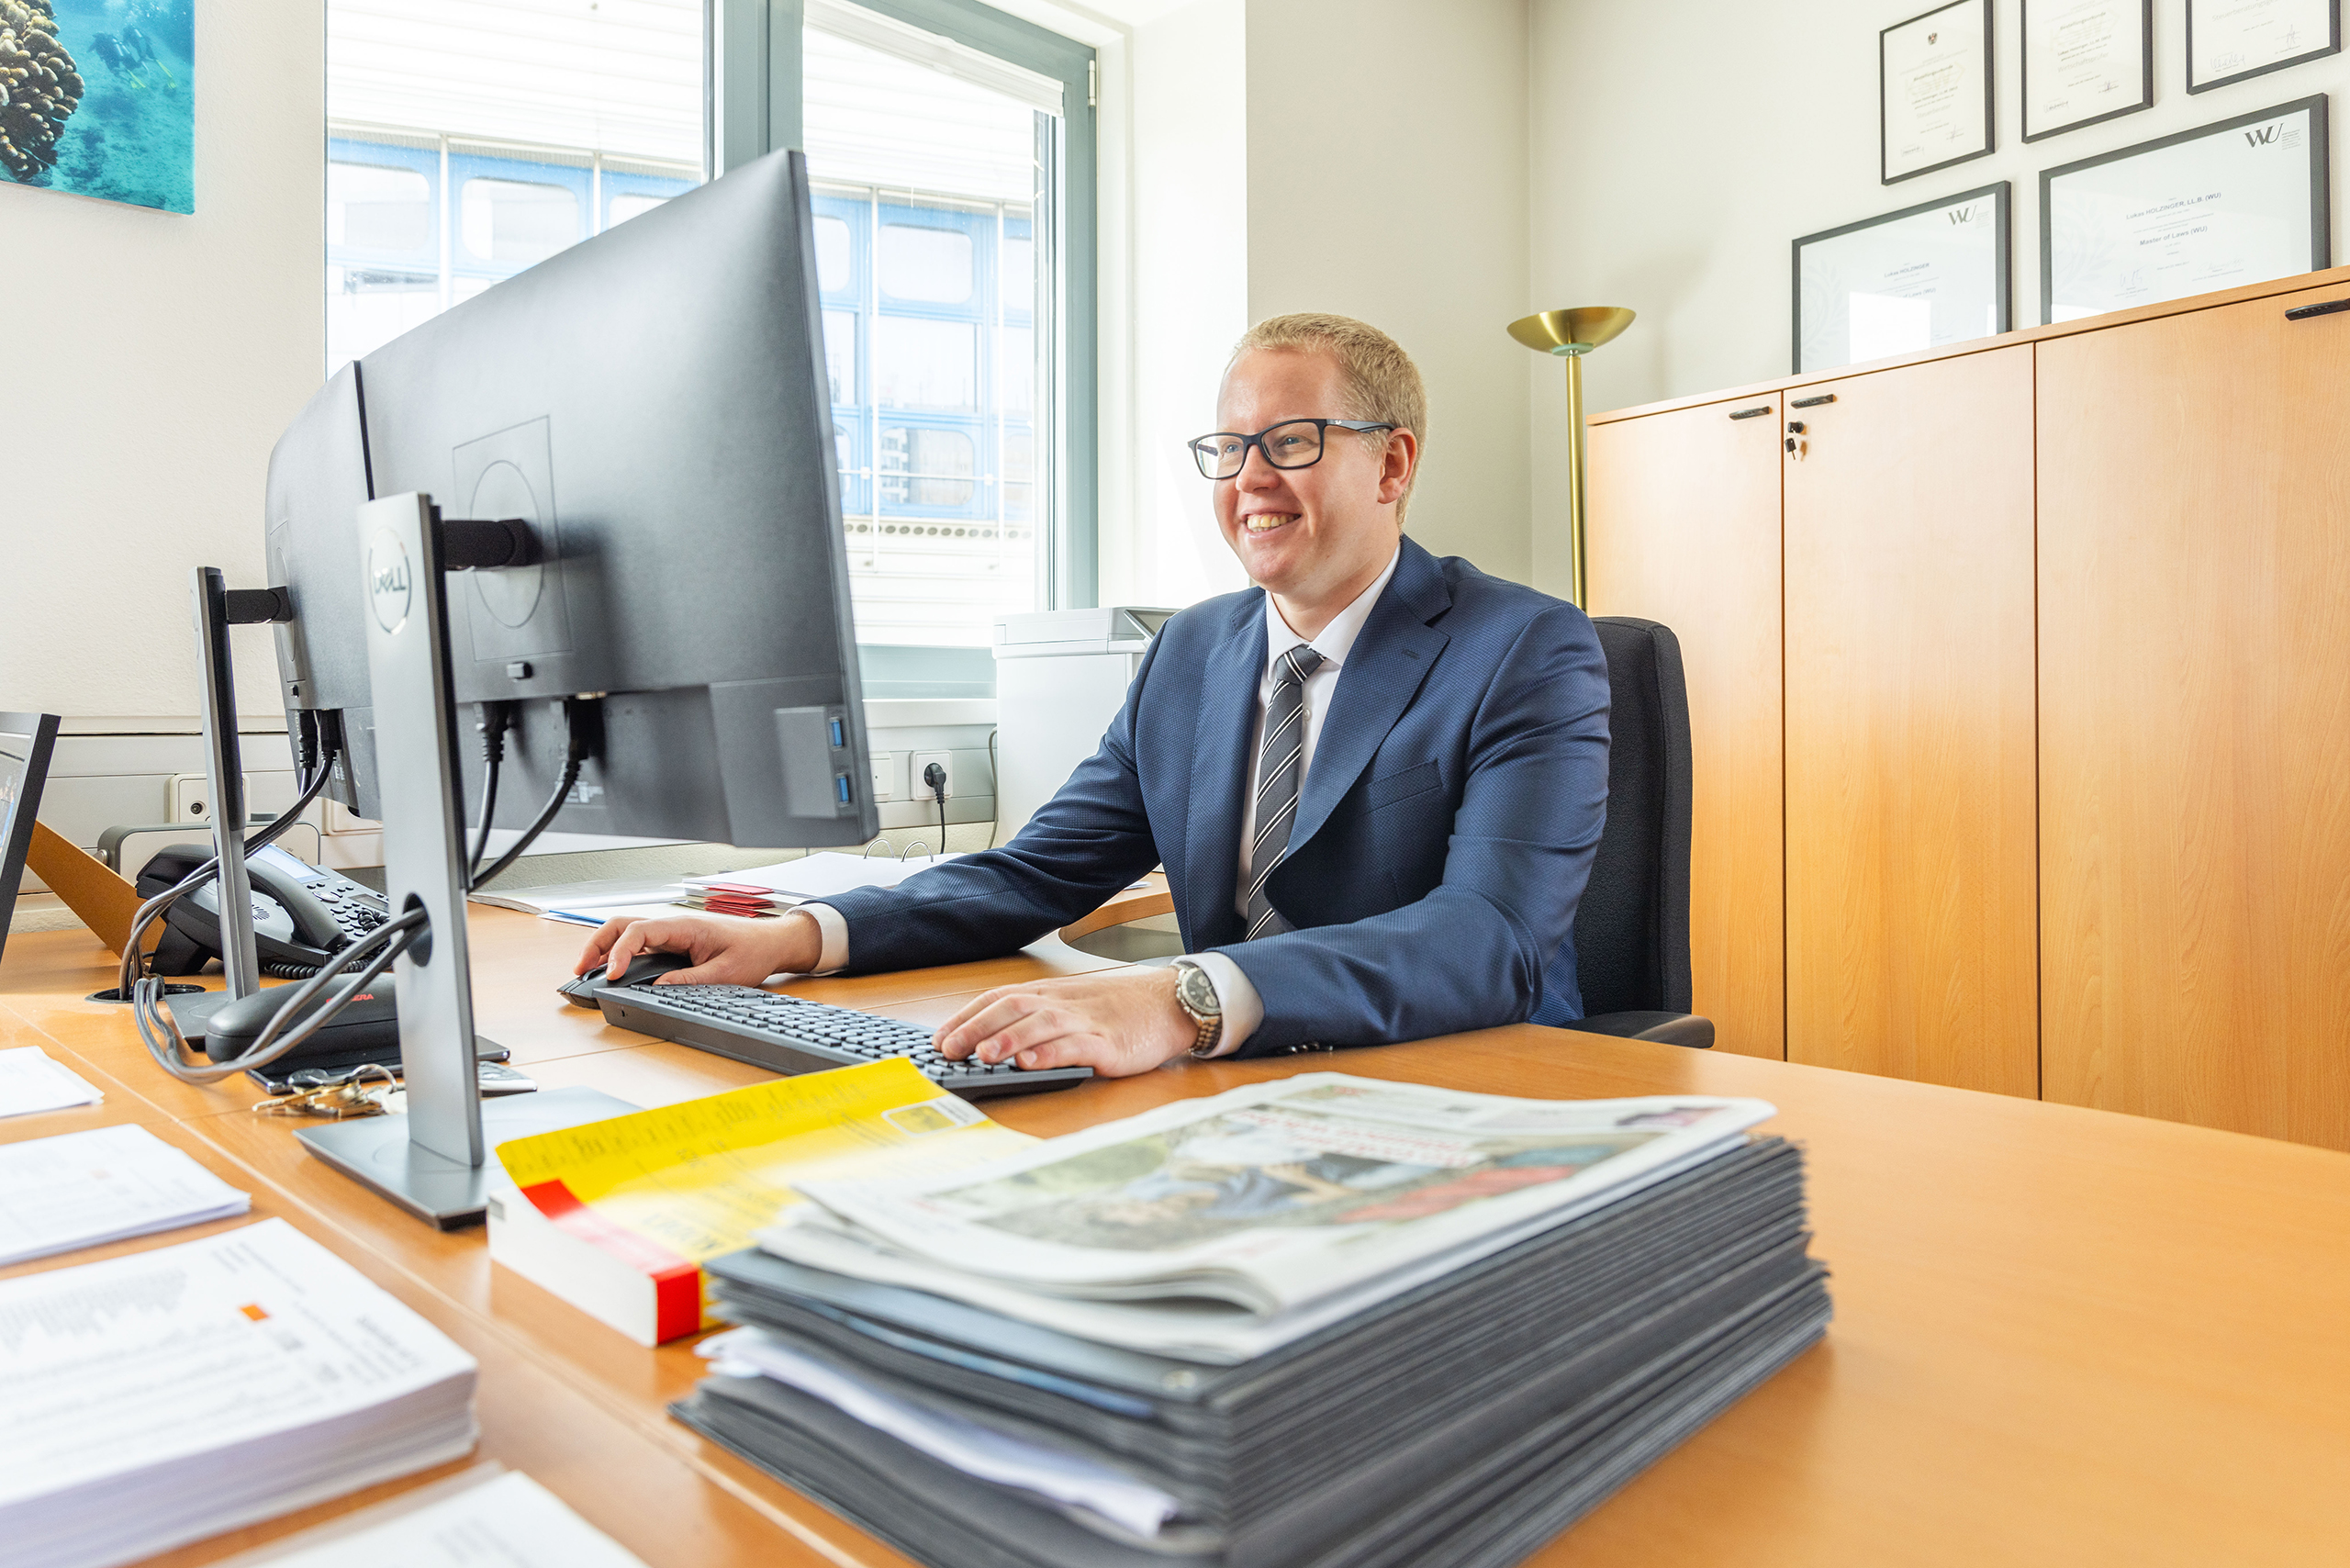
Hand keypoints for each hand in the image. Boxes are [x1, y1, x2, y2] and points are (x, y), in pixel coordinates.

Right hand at [574, 908, 822, 985]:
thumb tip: (658, 987)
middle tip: (580, 969)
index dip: (619, 952)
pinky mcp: (674, 942)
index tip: (611, 974)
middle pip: (622, 924)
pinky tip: (611, 969)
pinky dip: (619, 952)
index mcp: (684, 926)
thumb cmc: (754, 950)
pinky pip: (639, 942)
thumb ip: (691, 980)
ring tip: (587, 970)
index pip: (638, 931)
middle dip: (596, 944)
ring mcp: (671, 932)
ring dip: (604, 947)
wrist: (772, 942)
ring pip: (627, 931)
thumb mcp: (726, 972)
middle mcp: (673, 925)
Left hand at [933, 967, 1197, 1077]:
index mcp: (1050, 995)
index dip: (967, 1016)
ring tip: (982, 1054)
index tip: (939, 1037)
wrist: (1170, 1004)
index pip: (999, 998)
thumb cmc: (1118, 1010)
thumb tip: (991, 1038)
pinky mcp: (1109, 1044)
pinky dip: (1051, 1053)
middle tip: (947, 1049)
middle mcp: (1062, 1004)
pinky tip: (1031, 1062)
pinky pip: (1076, 1046)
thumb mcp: (1072, 1006)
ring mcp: (1086, 1023)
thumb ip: (1038, 1018)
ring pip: (1040, 1024)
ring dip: (1008, 1038)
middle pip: (1012, 1008)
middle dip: (975, 1027)